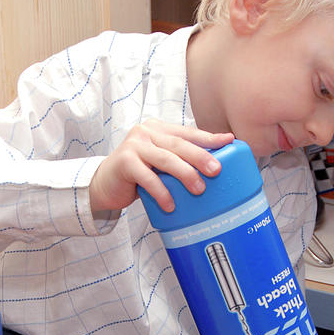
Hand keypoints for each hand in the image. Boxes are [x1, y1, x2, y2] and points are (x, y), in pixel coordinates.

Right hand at [89, 120, 232, 213]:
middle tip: (216, 170)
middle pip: (179, 144)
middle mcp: (146, 132)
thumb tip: (213, 168)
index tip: (229, 141)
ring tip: (199, 189)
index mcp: (159, 129)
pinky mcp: (124, 162)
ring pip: (165, 159)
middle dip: (200, 156)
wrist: (104, 185)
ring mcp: (134, 145)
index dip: (209, 137)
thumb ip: (177, 159)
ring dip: (184, 175)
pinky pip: (148, 178)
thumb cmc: (137, 175)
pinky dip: (161, 192)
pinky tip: (170, 205)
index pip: (188, 132)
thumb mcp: (158, 162)